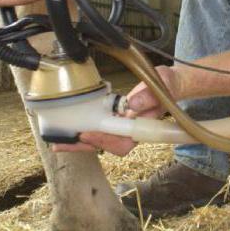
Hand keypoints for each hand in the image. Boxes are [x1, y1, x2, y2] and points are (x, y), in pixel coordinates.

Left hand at [52, 65, 179, 155]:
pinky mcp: (117, 121)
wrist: (171, 85)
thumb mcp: (162, 83)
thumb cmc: (167, 85)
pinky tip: (67, 132)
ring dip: (80, 143)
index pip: (123, 142)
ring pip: (102, 141)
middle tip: (64, 142)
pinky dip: (83, 133)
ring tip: (59, 143)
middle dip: (85, 145)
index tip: (88, 133)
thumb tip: (132, 104)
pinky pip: (100, 130)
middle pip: (108, 146)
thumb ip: (149, 94)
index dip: (105, 141)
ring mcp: (124, 127)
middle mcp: (132, 131)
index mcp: (144, 126)